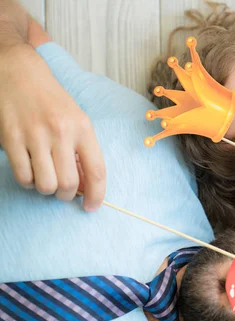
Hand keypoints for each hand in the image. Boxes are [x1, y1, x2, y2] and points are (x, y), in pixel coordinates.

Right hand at [0, 44, 105, 210]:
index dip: (96, 195)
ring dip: (46, 189)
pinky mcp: (11, 138)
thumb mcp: (77, 121)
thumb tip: (85, 186)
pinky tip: (30, 170)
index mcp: (83, 128)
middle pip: (68, 183)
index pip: (96, 170)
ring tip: (45, 177)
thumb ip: (82, 151)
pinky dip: (27, 181)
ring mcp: (35, 135)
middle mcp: (61, 132)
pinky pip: (23, 176)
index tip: (91, 207)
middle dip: (66, 195)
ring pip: (45, 184)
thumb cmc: (52, 101)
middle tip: (63, 190)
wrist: (20, 73)